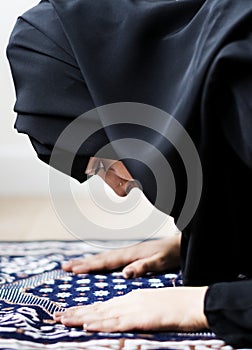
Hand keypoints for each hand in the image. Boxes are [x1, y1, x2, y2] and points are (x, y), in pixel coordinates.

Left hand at [54, 286, 208, 331]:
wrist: (194, 301)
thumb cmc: (177, 306)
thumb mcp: (153, 307)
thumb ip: (137, 311)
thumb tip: (125, 318)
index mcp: (132, 298)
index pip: (104, 305)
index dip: (86, 310)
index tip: (70, 313)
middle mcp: (129, 300)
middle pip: (99, 308)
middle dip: (77, 312)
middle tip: (57, 316)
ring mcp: (135, 308)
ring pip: (103, 314)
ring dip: (82, 317)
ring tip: (63, 319)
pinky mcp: (142, 317)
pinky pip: (118, 322)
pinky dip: (101, 323)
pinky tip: (88, 325)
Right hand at [62, 234, 180, 277]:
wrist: (180, 244)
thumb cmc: (171, 254)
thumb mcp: (159, 262)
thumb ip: (143, 267)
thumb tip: (124, 273)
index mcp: (130, 255)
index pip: (106, 262)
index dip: (89, 266)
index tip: (73, 270)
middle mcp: (126, 252)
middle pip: (100, 258)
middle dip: (82, 263)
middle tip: (64, 267)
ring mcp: (129, 252)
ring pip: (104, 257)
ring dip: (89, 261)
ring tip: (74, 264)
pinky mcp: (132, 254)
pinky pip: (111, 258)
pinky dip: (100, 260)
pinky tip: (98, 263)